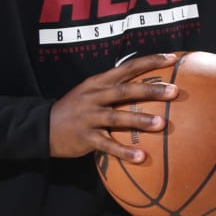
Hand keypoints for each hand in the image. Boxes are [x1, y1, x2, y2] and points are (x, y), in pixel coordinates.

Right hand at [50, 53, 179, 163]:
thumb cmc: (76, 109)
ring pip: (116, 117)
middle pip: (124, 91)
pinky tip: (141, 157)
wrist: (41, 126)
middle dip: (150, 90)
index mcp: (98, 83)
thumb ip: (115, 87)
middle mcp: (94, 97)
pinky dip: (124, 151)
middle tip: (174, 91)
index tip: (172, 58)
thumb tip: (149, 84)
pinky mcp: (85, 138)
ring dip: (139, 120)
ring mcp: (89, 117)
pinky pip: (107, 145)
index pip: (126, 68)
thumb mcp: (92, 91)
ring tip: (162, 124)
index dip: (149, 62)